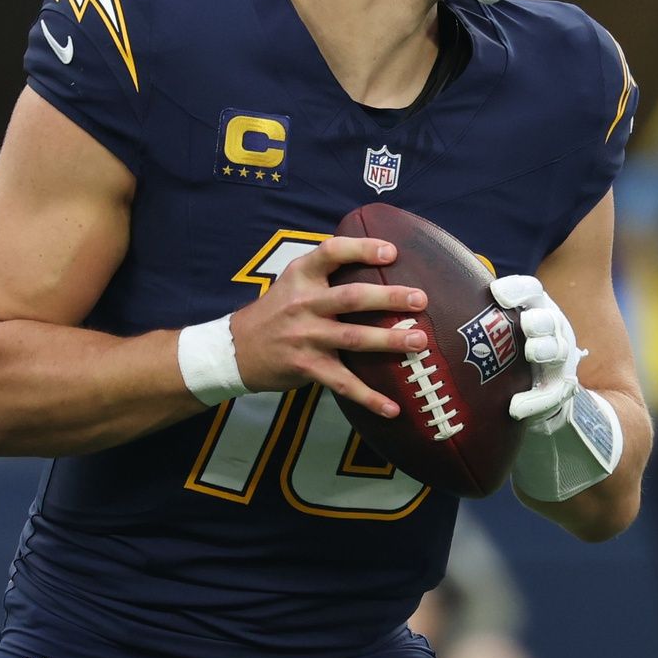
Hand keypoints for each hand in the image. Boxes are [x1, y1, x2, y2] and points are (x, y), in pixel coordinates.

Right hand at [228, 237, 427, 417]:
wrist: (236, 349)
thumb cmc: (276, 311)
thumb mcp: (292, 281)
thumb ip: (325, 270)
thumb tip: (375, 257)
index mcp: (302, 276)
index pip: (332, 252)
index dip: (363, 249)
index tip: (392, 252)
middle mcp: (304, 304)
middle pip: (352, 297)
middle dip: (390, 298)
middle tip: (420, 299)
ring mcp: (306, 337)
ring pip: (354, 338)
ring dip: (389, 340)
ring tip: (419, 342)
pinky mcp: (308, 367)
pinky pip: (343, 383)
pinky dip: (369, 398)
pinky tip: (393, 408)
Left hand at [489, 274, 583, 423]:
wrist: (539, 385)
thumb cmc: (511, 345)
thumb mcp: (501, 326)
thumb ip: (481, 317)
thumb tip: (441, 302)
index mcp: (535, 307)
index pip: (531, 290)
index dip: (518, 290)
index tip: (497, 293)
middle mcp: (551, 327)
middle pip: (548, 319)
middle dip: (538, 320)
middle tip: (526, 323)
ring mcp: (559, 355)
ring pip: (557, 349)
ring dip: (544, 349)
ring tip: (531, 352)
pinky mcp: (560, 385)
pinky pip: (552, 393)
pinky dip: (535, 400)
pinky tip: (516, 407)